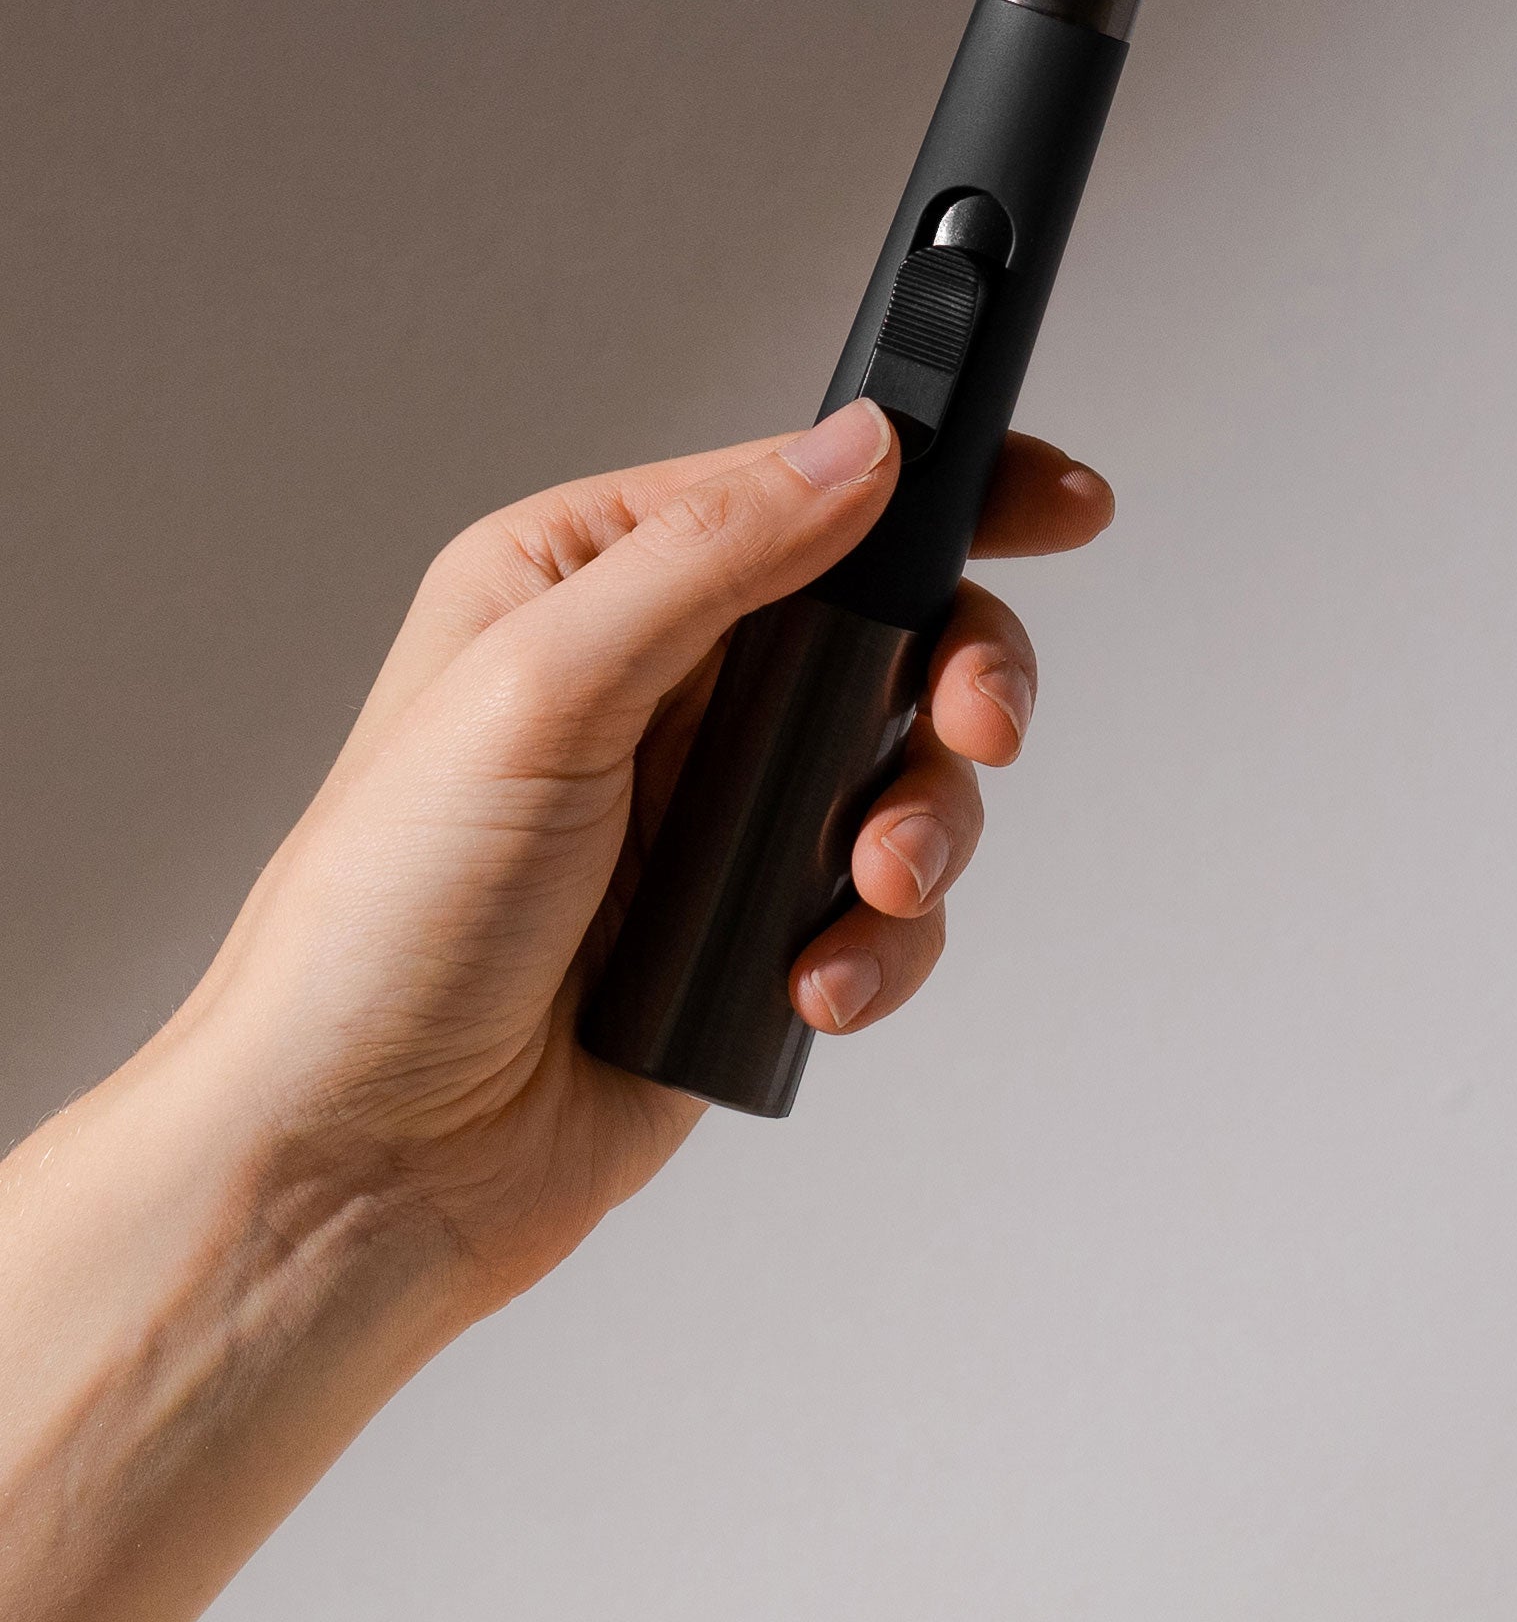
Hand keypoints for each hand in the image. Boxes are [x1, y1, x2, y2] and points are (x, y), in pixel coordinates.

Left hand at [181, 399, 1113, 1314]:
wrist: (356, 1169)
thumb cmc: (378, 929)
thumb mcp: (534, 691)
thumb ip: (710, 558)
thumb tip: (856, 451)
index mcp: (583, 580)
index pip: (798, 489)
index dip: (939, 488)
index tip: (1056, 501)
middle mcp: (656, 683)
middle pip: (889, 630)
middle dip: (957, 682)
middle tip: (978, 728)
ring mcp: (706, 813)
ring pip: (904, 773)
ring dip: (918, 829)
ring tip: (870, 885)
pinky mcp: (743, 933)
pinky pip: (881, 909)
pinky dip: (875, 945)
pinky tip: (810, 981)